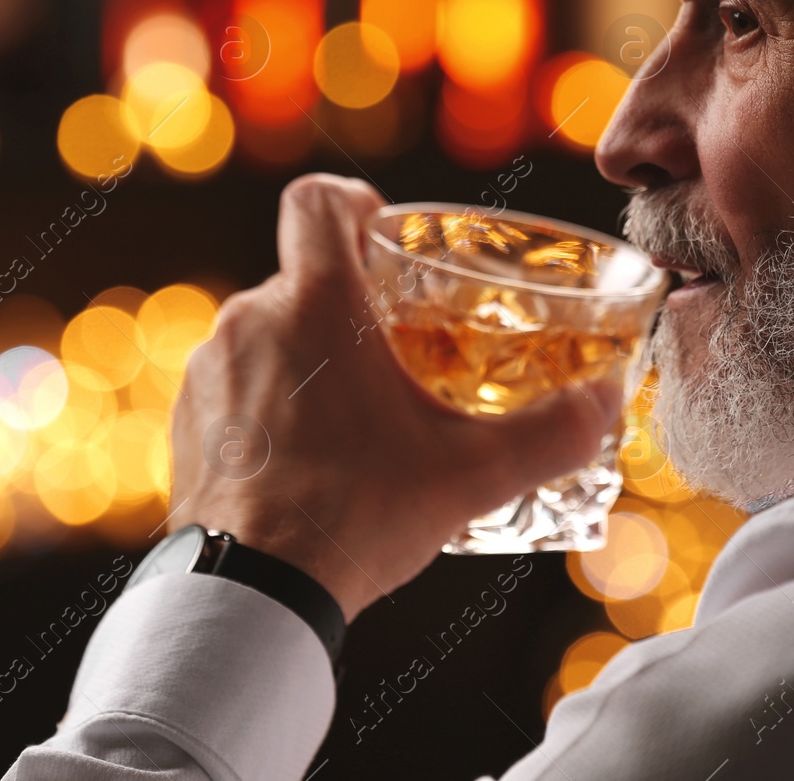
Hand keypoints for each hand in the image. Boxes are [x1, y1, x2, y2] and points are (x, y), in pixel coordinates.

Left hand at [167, 174, 624, 621]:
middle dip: (349, 309)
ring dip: (307, 361)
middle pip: (304, 279)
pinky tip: (305, 459)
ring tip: (353, 421)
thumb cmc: (358, 518)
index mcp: (317, 304)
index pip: (316, 200)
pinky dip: (268, 405)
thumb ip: (551, 433)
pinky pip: (234, 385)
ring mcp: (210, 369)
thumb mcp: (472, 475)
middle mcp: (251, 319)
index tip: (378, 230)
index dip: (350, 202)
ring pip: (268, 335)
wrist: (254, 594)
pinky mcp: (189, 417)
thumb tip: (605, 403)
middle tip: (394, 358)